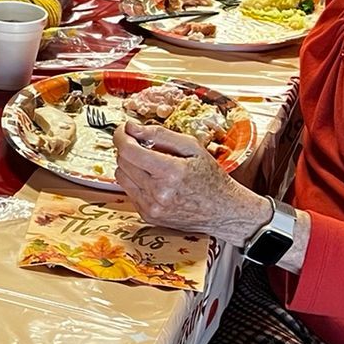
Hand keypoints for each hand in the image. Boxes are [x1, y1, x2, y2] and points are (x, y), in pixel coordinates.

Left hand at [113, 123, 271, 243]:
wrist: (223, 211)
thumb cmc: (211, 177)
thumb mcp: (192, 147)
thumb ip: (160, 134)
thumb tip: (131, 127)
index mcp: (171, 172)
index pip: (129, 151)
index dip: (121, 136)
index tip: (124, 129)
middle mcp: (158, 193)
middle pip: (122, 162)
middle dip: (127, 148)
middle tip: (141, 143)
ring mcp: (152, 207)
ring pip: (121, 176)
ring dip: (129, 164)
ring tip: (149, 162)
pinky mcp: (148, 216)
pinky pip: (129, 191)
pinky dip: (135, 181)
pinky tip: (153, 179)